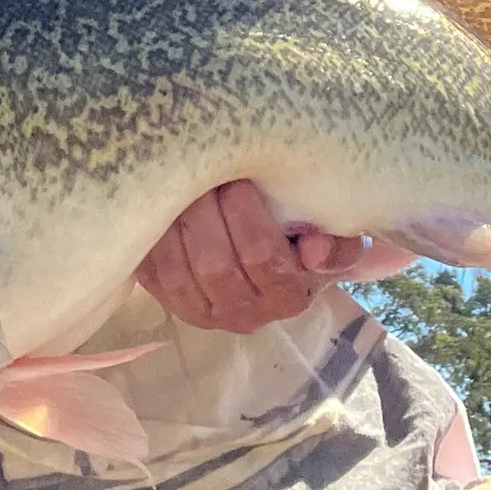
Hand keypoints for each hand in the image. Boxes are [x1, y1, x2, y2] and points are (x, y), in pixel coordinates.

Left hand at [134, 181, 365, 334]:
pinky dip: (154, 238)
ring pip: (179, 272)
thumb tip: (314, 251)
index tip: (238, 182)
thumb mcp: (327, 236)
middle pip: (216, 267)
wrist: (262, 255)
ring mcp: (204, 313)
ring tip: (179, 184)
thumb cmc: (297, 235)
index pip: (263, 260)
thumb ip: (337, 244)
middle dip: (206, 214)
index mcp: (288, 296)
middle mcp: (245, 314)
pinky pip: (154, 275)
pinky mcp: (170, 303)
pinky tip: (159, 206)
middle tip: (203, 175)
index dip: (247, 219)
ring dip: (176, 224)